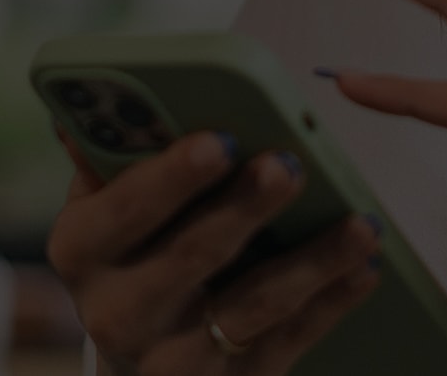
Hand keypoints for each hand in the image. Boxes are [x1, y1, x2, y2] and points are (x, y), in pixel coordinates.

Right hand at [46, 129, 382, 373]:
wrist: (140, 357)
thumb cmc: (131, 254)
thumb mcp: (103, 209)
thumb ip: (112, 155)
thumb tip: (105, 96)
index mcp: (81, 251)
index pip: (124, 209)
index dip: (172, 176)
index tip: (219, 139)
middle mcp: (119, 312)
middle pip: (190, 256)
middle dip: (245, 208)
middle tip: (289, 166)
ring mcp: (174, 357)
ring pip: (251, 306)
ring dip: (312, 262)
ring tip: (359, 223)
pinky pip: (289, 341)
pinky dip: (331, 303)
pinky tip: (364, 268)